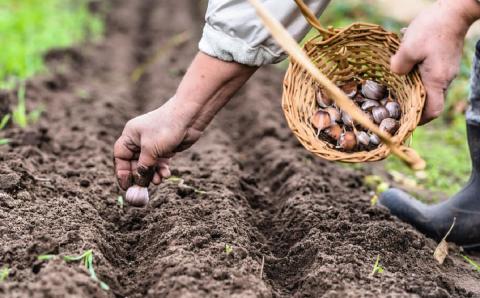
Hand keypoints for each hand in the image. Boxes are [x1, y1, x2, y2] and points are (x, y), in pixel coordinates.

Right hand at [113, 100, 201, 189]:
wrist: (190, 117)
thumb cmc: (166, 128)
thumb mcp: (151, 150)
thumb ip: (143, 168)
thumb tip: (138, 184)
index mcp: (130, 136)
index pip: (120, 156)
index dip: (122, 172)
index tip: (126, 186)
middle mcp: (140, 140)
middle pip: (134, 163)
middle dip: (139, 176)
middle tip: (143, 189)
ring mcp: (153, 144)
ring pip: (148, 165)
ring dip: (152, 175)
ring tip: (158, 181)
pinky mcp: (165, 148)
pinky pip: (159, 163)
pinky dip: (161, 170)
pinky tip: (166, 174)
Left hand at [390, 0, 478, 123]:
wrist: (454, 10)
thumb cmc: (433, 28)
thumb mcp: (409, 47)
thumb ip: (398, 65)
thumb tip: (394, 74)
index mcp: (436, 81)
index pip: (432, 111)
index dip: (419, 119)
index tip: (404, 120)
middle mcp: (444, 79)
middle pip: (428, 101)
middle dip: (412, 104)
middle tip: (393, 103)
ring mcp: (446, 70)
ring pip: (428, 87)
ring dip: (412, 87)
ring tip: (396, 83)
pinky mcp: (444, 61)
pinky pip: (430, 74)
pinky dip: (417, 75)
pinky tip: (405, 64)